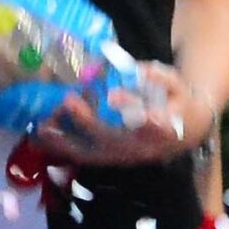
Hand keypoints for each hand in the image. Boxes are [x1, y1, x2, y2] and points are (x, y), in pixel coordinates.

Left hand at [34, 61, 209, 166]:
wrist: (186, 130)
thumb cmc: (177, 102)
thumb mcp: (177, 85)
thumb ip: (160, 78)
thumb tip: (138, 69)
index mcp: (167, 129)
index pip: (155, 126)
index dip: (139, 116)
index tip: (115, 99)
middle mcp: (144, 148)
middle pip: (114, 140)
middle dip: (88, 122)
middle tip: (68, 100)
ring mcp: (126, 157)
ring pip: (94, 154)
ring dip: (67, 140)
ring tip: (42, 125)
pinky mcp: (112, 159)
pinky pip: (85, 156)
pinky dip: (63, 147)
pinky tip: (42, 134)